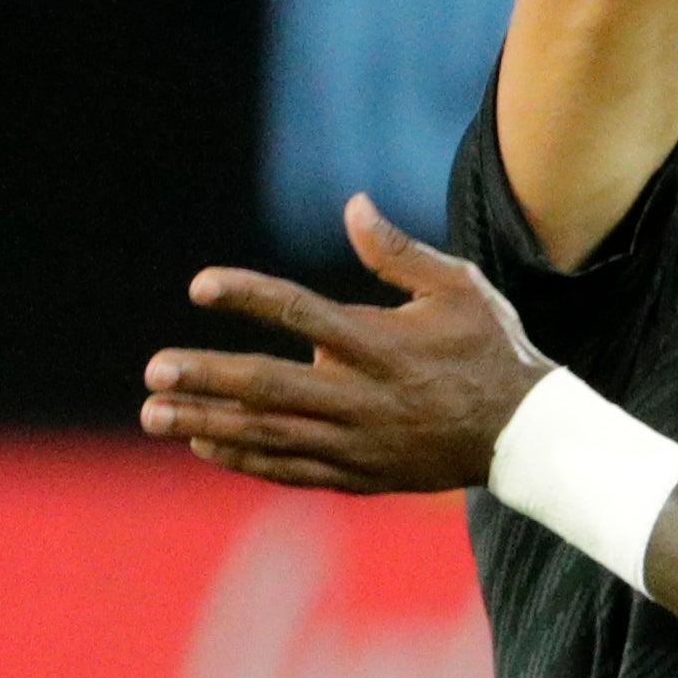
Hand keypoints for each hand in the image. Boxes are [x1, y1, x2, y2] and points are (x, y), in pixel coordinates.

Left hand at [140, 196, 554, 492]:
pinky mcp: (358, 473)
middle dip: (206, 377)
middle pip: (268, 385)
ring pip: (268, 432)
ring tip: (154, 414)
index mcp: (382, 343)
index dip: (248, 297)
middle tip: (154, 370)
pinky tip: (203, 443)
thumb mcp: (458, 289)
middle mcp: (362, 395)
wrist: (523, 435)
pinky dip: (243, 457)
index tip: (200, 286)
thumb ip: (398, 253)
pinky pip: (289, 467)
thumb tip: (353, 205)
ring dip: (206, 421)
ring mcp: (357, 441)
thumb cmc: (490, 349)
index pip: (301, 313)